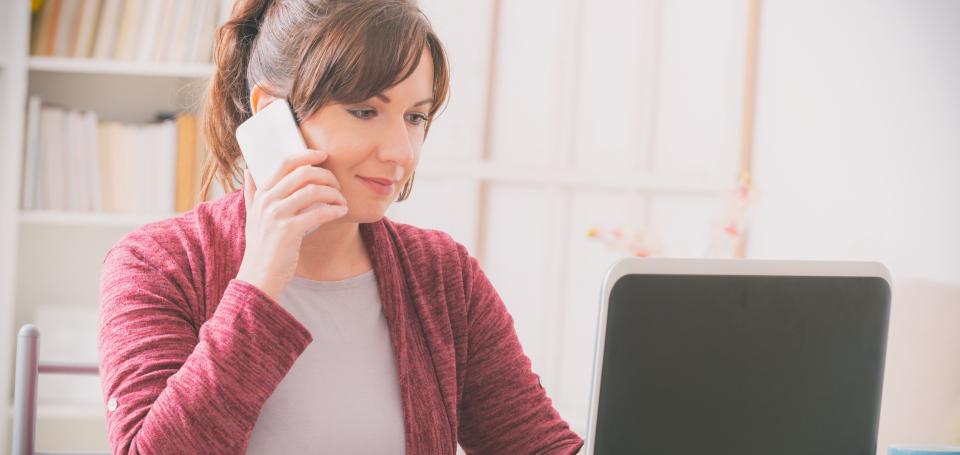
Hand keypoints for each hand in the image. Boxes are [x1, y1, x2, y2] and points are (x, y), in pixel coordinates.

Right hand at [235, 148, 347, 300]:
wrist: (259, 277)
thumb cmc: (260, 247)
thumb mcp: (251, 217)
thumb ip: (251, 193)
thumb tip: (249, 171)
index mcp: (261, 194)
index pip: (284, 163)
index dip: (306, 155)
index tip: (323, 155)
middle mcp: (267, 201)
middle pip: (303, 174)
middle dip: (326, 175)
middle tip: (337, 185)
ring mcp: (276, 215)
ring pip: (313, 191)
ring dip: (334, 194)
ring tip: (342, 201)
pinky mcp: (289, 231)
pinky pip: (319, 213)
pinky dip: (334, 210)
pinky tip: (342, 212)